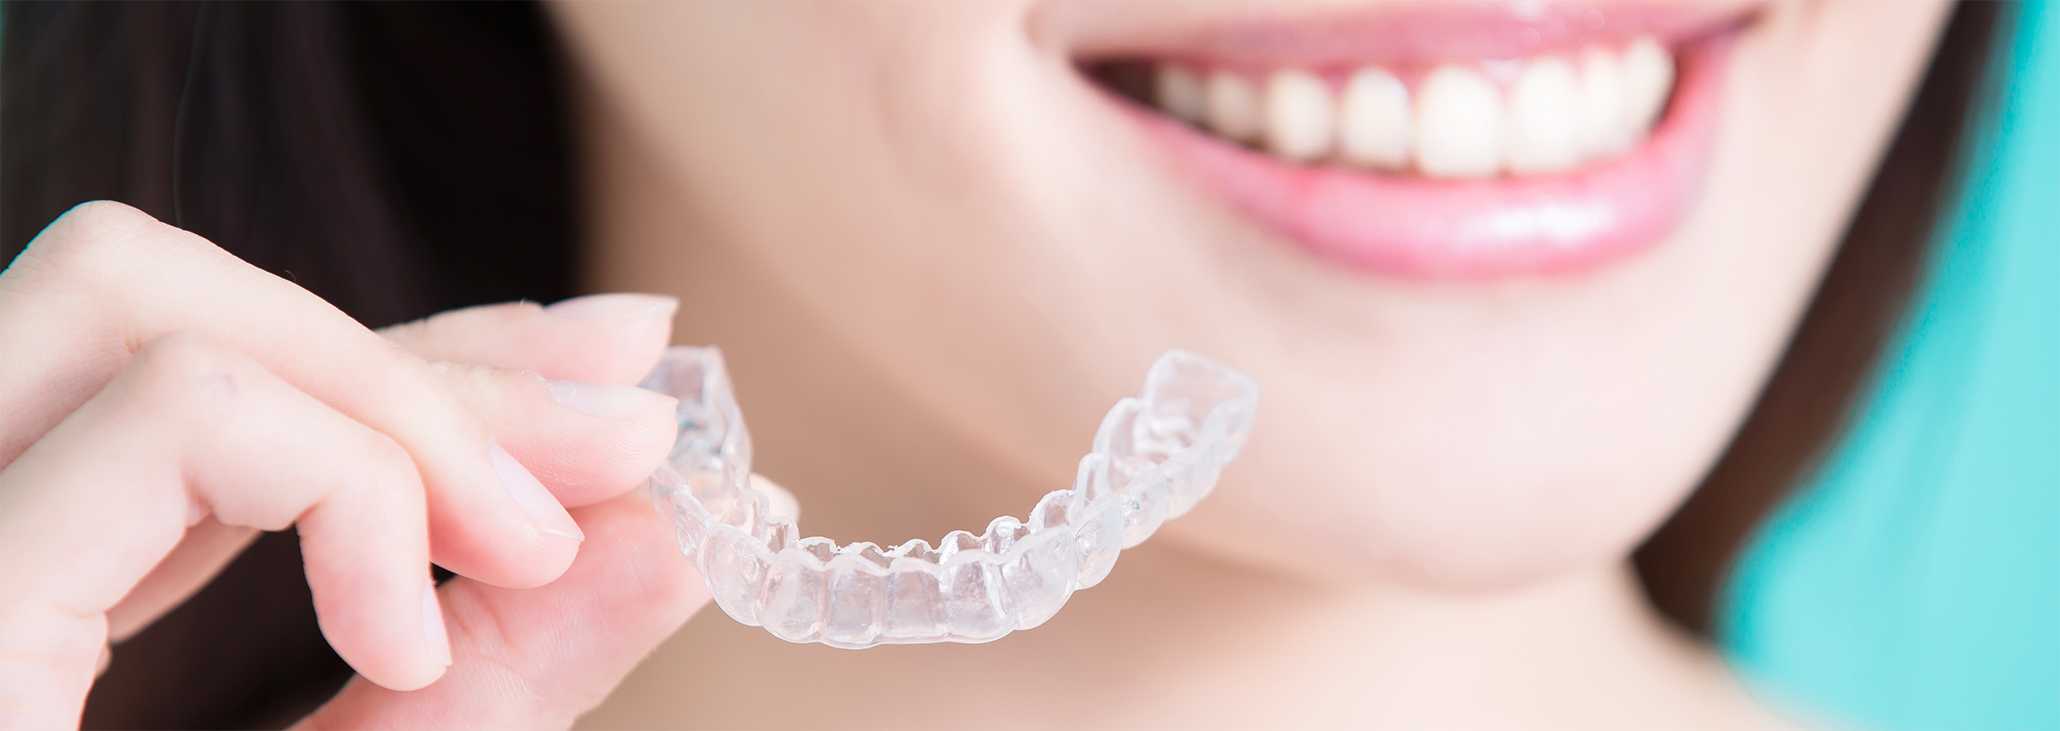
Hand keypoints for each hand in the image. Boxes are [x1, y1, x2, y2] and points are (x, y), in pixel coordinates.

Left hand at [0, 202, 713, 728]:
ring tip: (565, 440)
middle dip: (396, 371)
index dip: (377, 488)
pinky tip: (452, 462)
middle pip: (131, 285)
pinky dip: (309, 421)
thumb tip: (677, 533)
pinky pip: (130, 399)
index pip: (182, 407)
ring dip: (365, 369)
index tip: (454, 642)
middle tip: (613, 450)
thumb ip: (494, 695)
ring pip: (122, 301)